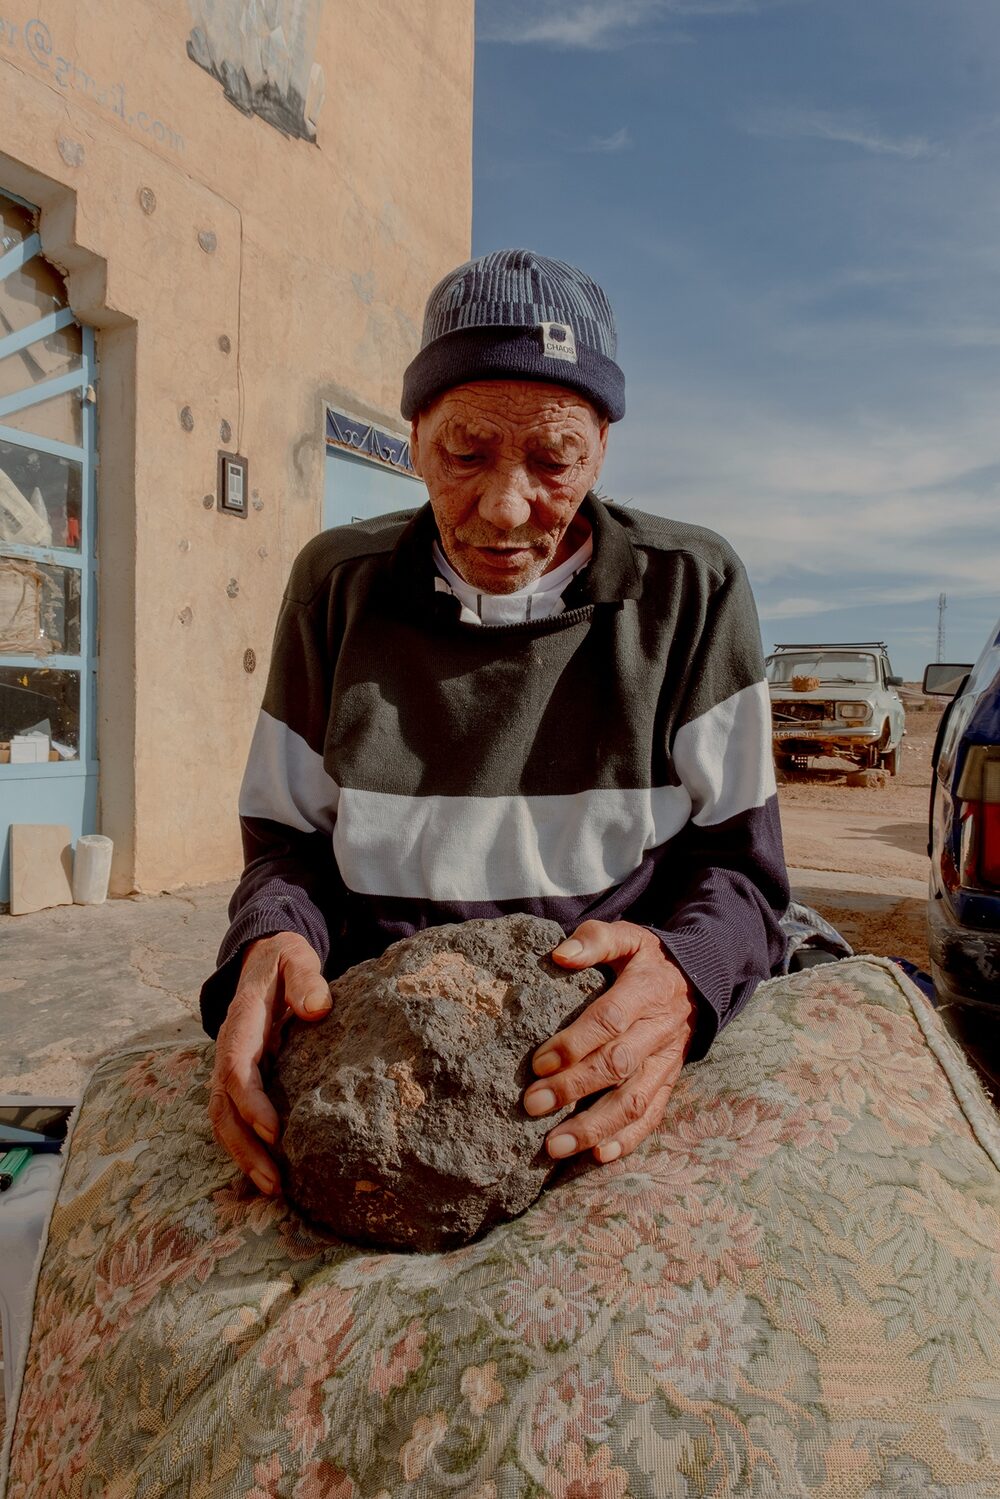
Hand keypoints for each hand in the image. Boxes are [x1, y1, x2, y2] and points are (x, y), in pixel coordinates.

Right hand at [208, 932, 330, 1194]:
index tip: (275, 1130)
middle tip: (274, 1182)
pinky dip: (246, 1148)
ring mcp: (229, 1068)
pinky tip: (271, 1173)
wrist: (263, 957)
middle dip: (244, 1147)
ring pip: (224, 1121)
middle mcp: (228, 1051)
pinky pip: (234, 1119)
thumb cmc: (285, 960)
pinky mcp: (239, 1080)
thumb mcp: (296, 957)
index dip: (251, 1102)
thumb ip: (306, 979)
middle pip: (223, 1108)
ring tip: (274, 1189)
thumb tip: (317, 1009)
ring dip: (244, 1157)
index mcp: (241, 1024)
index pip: (238, 1069)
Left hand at [523, 920, 695, 1164]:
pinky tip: (599, 1156)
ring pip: (635, 1100)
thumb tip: (560, 955)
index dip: (575, 1042)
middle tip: (532, 1105)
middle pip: (617, 1065)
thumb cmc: (646, 958)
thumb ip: (594, 940)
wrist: (697, 977)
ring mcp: (667, 1060)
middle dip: (574, 1088)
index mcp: (647, 990)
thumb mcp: (626, 936)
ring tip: (555, 1146)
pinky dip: (628, 1139)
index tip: (539, 1061)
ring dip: (595, 1126)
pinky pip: (653, 1114)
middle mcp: (660, 1029)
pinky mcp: (670, 1080)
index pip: (610, 1020)